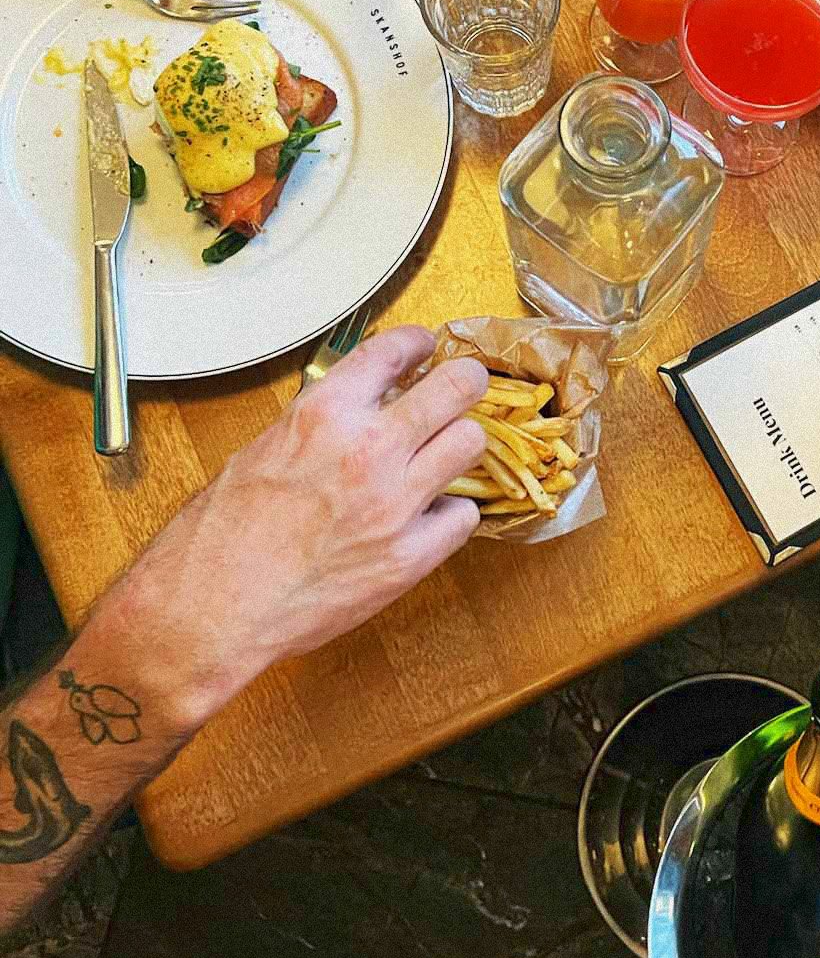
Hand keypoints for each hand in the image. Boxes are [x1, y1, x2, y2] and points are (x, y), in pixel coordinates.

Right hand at [109, 327, 486, 729]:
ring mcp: (395, 504)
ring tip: (443, 454)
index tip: (426, 349)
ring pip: (471, 443)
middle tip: (462, 388)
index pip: (393, 350)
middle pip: (457, 386)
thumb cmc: (218, 538)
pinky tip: (427, 516)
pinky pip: (463, 516)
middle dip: (464, 382)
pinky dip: (449, 513)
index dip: (418, 344)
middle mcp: (367, 450)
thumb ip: (318, 425)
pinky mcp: (410, 556)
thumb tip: (356, 409)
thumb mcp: (260, 451)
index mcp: (322, 415)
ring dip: (460, 444)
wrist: (210, 612)